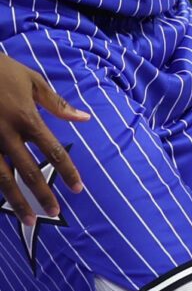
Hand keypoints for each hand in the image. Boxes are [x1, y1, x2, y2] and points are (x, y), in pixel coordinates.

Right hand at [0, 57, 87, 223]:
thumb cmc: (2, 70)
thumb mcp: (33, 81)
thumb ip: (57, 104)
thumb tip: (84, 119)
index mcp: (26, 118)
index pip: (53, 151)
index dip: (67, 171)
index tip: (78, 189)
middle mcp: (6, 134)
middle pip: (29, 171)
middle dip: (43, 194)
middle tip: (55, 213)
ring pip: (2, 177)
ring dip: (17, 200)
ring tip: (29, 219)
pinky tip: (3, 203)